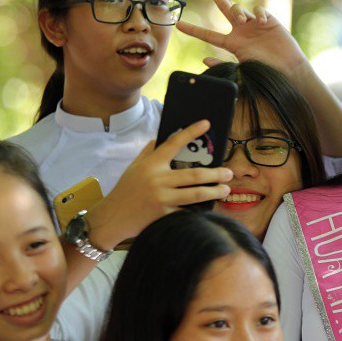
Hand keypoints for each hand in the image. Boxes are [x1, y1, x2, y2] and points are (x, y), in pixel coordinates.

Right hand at [84, 120, 232, 249]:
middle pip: (194, 175)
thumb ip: (150, 151)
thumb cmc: (126, 189)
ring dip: (214, 191)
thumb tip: (164, 136)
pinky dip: (199, 210)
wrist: (112, 218)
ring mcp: (161, 198)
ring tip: (225, 189)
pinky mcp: (163, 215)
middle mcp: (157, 180)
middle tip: (229, 173)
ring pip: (196, 194)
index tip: (206, 123)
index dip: (191, 132)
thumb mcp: (135, 167)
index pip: (173, 143)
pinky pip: (187, 211)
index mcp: (151, 164)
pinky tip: (211, 207)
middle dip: (216, 174)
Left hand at [178, 0, 310, 78]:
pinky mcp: (269, 20)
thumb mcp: (242, 70)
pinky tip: (262, 22)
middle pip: (224, 7)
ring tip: (242, 20)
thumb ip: (223, 65)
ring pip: (238, 8)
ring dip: (236, 11)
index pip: (209, 35)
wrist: (288, 69)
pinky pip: (258, 10)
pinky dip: (258, 13)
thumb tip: (204, 60)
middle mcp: (241, 31)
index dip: (194, 30)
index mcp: (233, 43)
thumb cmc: (266, 72)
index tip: (178, 25)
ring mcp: (254, 24)